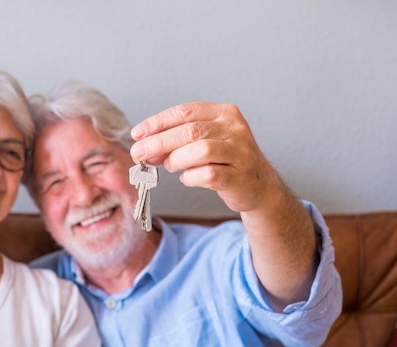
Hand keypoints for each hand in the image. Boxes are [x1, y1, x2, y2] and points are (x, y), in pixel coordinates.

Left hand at [130, 102, 281, 212]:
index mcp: (224, 113)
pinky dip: (190, 178)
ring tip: (170, 166)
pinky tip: (187, 178)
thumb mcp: (202, 142)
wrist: (258, 185)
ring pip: (201, 150)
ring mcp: (240, 152)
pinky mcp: (240, 176)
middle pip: (190, 130)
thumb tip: (144, 147)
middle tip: (139, 153)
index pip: (185, 111)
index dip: (157, 122)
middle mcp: (234, 129)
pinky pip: (208, 175)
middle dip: (158, 142)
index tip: (137, 134)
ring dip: (177, 160)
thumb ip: (176, 141)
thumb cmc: (225, 160)